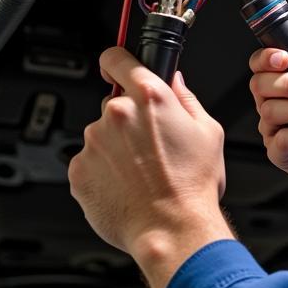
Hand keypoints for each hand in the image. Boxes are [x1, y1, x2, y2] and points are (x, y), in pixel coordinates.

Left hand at [69, 48, 231, 258]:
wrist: (171, 228)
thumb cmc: (192, 185)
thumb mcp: (209, 131)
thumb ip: (186, 99)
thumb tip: (175, 82)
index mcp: (149, 97)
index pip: (116, 58)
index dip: (117, 62)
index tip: (117, 69)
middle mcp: (116, 113)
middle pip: (115, 103)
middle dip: (130, 119)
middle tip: (152, 145)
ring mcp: (94, 142)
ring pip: (102, 135)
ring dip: (117, 147)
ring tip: (143, 172)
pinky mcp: (78, 170)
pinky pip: (90, 162)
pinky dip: (104, 171)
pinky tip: (128, 185)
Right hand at [248, 45, 287, 201]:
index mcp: (285, 82)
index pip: (260, 64)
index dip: (265, 58)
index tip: (285, 59)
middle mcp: (274, 103)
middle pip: (259, 85)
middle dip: (287, 84)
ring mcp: (274, 129)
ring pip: (269, 112)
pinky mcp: (280, 154)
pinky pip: (282, 140)